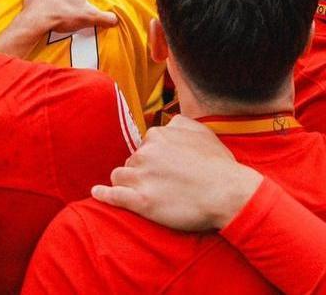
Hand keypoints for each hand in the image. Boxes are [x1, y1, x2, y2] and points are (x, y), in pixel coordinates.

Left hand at [92, 116, 263, 230]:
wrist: (228, 193)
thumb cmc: (219, 165)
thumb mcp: (203, 131)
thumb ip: (180, 123)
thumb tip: (167, 124)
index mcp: (159, 134)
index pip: (145, 145)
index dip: (154, 159)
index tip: (164, 169)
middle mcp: (146, 152)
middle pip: (132, 160)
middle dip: (141, 171)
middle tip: (160, 184)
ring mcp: (142, 177)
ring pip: (120, 176)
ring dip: (127, 183)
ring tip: (140, 192)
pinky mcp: (141, 201)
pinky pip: (113, 195)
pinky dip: (103, 195)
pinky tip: (97, 194)